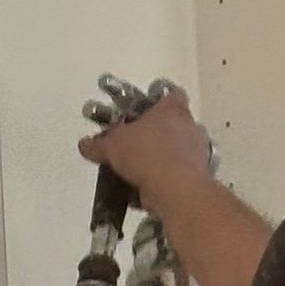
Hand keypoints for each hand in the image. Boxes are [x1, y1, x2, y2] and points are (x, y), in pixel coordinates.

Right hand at [78, 88, 212, 208]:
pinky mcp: (199, 177)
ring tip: (137, 172)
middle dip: (155, 134)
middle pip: (174, 124)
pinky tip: (145, 191)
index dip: (157, 101)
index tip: (143, 111)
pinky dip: (165, 181)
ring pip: (179, 151)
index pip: (171, 94)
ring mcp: (199, 152)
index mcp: (172, 109)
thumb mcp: (112, 146)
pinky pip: (179, 175)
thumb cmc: (146, 154)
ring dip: (161, 160)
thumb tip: (85, 145)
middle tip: (134, 144)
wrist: (176, 190)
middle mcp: (191, 127)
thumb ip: (98, 144)